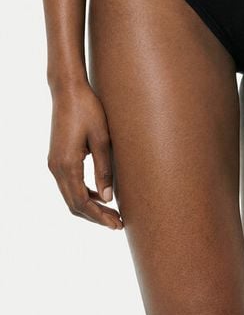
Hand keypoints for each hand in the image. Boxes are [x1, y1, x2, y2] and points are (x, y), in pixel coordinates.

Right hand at [47, 82, 122, 229]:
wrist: (68, 91)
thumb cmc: (88, 110)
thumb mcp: (102, 139)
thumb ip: (105, 169)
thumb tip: (109, 198)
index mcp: (66, 165)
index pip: (82, 202)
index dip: (100, 216)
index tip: (117, 224)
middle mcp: (56, 168)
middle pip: (74, 204)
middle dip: (96, 216)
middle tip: (118, 224)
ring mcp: (54, 163)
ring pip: (70, 196)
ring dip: (90, 207)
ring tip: (113, 213)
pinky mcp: (58, 158)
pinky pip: (69, 184)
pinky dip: (84, 194)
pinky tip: (102, 194)